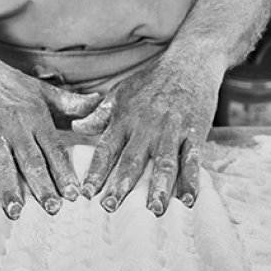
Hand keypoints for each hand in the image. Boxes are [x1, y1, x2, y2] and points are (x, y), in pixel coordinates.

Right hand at [0, 58, 102, 218]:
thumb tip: (99, 102)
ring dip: (9, 190)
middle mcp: (16, 126)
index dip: (64, 172)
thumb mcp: (42, 90)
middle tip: (52, 210)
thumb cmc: (8, 83)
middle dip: (42, 186)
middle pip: (32, 160)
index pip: (54, 149)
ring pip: (3, 165)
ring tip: (16, 212)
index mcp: (36, 118)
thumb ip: (71, 103)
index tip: (74, 195)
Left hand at [72, 49, 223, 215]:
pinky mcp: (195, 133)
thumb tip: (75, 128)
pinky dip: (192, 180)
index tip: (85, 194)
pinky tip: (189, 200)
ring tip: (154, 210)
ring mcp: (171, 131)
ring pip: (164, 163)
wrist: (190, 60)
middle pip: (132, 161)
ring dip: (159, 188)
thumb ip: (99, 114)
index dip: (95, 173)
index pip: (106, 150)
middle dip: (121, 185)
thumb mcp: (121, 92)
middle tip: (110, 208)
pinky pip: (193, 159)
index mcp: (125, 120)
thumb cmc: (153, 80)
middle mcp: (146, 128)